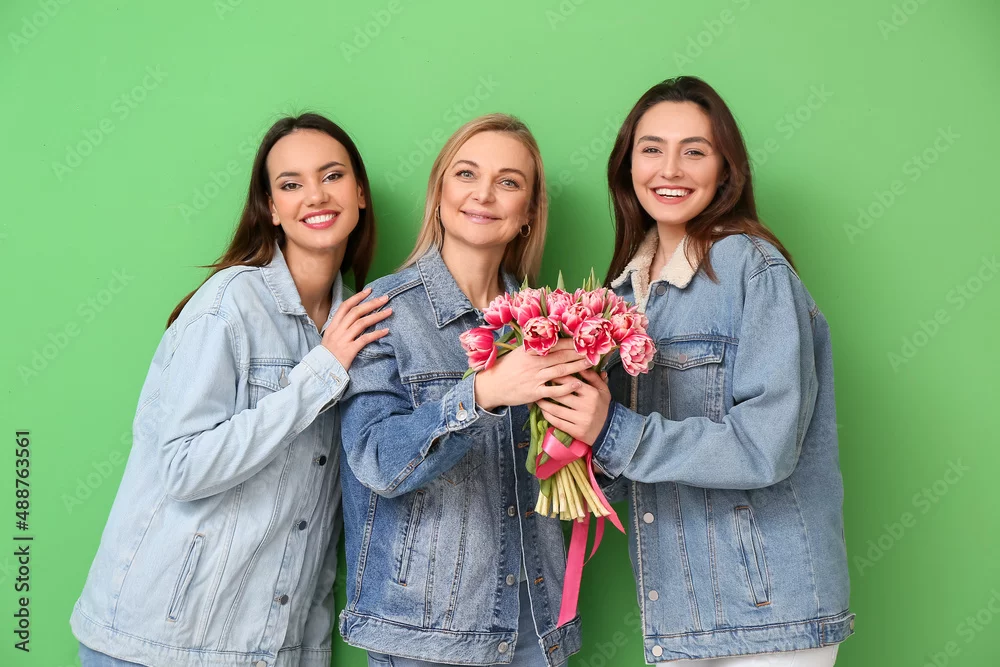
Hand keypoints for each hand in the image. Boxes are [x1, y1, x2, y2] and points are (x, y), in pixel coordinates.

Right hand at [321, 288, 391, 369]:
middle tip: (385, 298)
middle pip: (356, 312)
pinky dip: (376, 334)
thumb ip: (340, 328)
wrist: (321, 371)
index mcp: (333, 326)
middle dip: (371, 303)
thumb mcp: (330, 338)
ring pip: (362, 323)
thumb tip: (353, 318)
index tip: (369, 291)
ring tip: (389, 311)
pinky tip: (386, 331)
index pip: (345, 306)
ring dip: (377, 316)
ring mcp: (343, 340)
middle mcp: (338, 330)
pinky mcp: (349, 350)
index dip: (357, 297)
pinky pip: (365, 339)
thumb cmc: (328, 355)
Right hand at [475, 339, 593, 410]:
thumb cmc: (507, 367)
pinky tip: (578, 383)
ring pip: (560, 371)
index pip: (555, 344)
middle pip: (561, 356)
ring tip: (590, 364)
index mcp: (530, 351)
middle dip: (579, 353)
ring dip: (577, 367)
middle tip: (593, 350)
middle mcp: (534, 363)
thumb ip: (534, 345)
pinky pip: (554, 389)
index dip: (571, 342)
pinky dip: (566, 386)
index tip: (584, 339)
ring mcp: (534, 378)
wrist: (492, 385)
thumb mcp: (518, 352)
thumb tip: (549, 335)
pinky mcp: (534, 392)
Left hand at [537, 369, 610, 445]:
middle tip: (538, 385)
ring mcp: (581, 420)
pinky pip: (557, 422)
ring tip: (537, 398)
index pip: (571, 382)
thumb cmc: (603, 406)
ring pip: (556, 410)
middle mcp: (586, 406)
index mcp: (592, 393)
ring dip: (544, 404)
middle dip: (548, 390)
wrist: (609, 430)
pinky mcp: (576, 431)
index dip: (558, 377)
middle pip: (561, 395)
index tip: (548, 374)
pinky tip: (543, 411)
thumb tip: (582, 364)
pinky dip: (548, 416)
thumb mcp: (603, 389)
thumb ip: (593, 377)